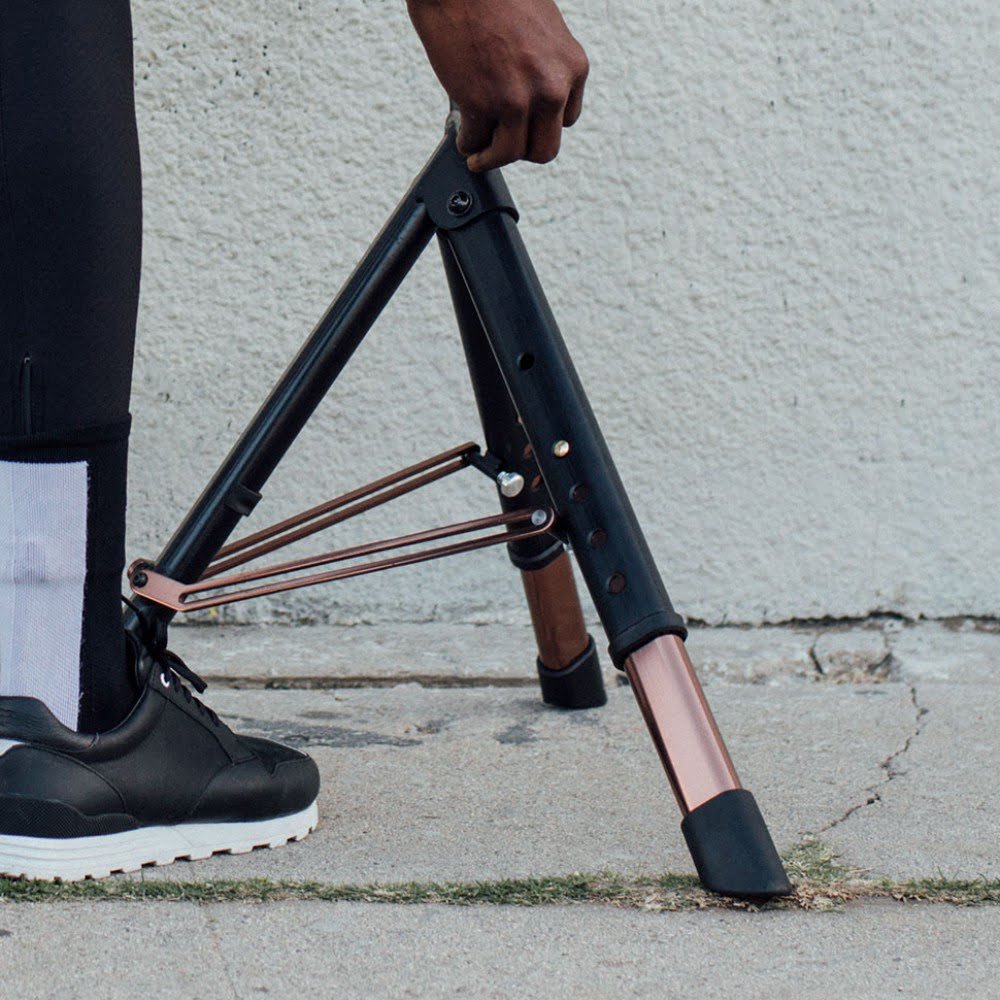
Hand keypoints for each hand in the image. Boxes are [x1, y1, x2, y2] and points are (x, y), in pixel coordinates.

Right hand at [406, 0, 588, 170]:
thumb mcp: (542, 28)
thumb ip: (543, 65)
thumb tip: (529, 95)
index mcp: (571, 67)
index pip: (566, 118)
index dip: (541, 124)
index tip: (525, 123)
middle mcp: (550, 88)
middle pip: (544, 149)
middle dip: (521, 150)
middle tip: (503, 145)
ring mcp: (516, 100)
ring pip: (509, 155)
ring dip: (491, 158)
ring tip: (478, 154)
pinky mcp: (481, 105)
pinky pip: (475, 142)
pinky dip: (467, 143)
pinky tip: (463, 136)